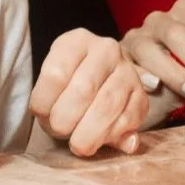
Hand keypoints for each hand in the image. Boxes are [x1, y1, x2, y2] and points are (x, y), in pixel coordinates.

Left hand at [29, 29, 149, 156]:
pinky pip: (128, 120)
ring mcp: (128, 71)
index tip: (41, 114)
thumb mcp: (52, 85)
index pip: (55, 74)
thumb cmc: (66, 86)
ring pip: (106, 106)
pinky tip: (99, 139)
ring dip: (88, 134)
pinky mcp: (142, 96)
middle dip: (65, 121)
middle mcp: (106, 50)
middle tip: (59, 130)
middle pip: (83, 90)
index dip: (44, 103)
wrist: (97, 83)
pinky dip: (110, 137)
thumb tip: (86, 127)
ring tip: (77, 143)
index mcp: (77, 41)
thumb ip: (59, 102)